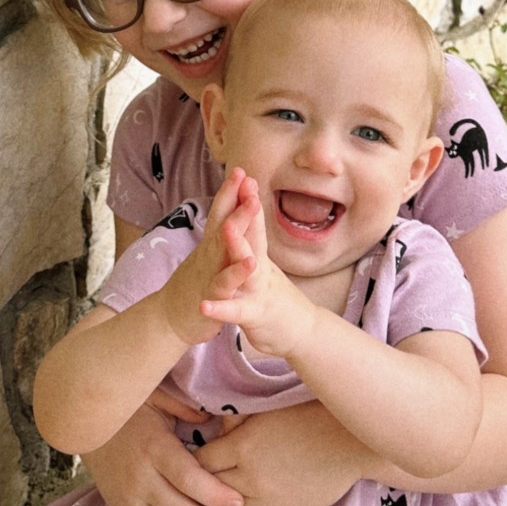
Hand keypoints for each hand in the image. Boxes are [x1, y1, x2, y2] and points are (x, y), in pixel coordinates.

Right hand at [83, 400, 256, 505]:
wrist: (86, 427)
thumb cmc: (130, 410)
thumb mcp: (157, 397)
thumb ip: (187, 407)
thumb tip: (217, 418)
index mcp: (154, 450)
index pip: (187, 478)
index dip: (214, 494)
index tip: (240, 503)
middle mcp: (141, 481)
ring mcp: (130, 503)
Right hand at [156, 166, 249, 347]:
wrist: (168, 318)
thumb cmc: (193, 283)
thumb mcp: (205, 254)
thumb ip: (217, 232)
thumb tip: (226, 209)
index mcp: (211, 244)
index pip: (221, 212)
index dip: (230, 191)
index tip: (242, 169)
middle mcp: (209, 254)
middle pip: (223, 223)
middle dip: (236, 200)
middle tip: (247, 177)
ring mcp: (209, 273)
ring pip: (224, 249)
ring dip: (237, 228)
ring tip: (251, 209)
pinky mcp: (212, 297)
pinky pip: (225, 284)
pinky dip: (235, 274)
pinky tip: (250, 263)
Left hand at [195, 401, 367, 505]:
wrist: (348, 440)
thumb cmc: (307, 416)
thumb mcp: (265, 410)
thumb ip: (236, 421)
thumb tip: (212, 427)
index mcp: (243, 446)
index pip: (200, 464)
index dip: (190, 466)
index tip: (186, 466)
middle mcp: (251, 477)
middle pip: (208, 496)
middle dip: (196, 496)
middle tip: (186, 497)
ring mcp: (270, 500)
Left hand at [198, 172, 319, 362]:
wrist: (302, 333)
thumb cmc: (276, 297)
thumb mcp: (264, 266)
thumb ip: (255, 242)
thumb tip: (249, 214)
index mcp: (260, 256)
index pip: (253, 223)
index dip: (247, 198)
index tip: (241, 172)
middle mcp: (261, 269)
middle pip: (253, 235)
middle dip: (247, 211)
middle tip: (243, 184)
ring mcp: (259, 290)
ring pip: (247, 268)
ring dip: (238, 247)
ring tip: (226, 228)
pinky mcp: (255, 315)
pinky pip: (235, 311)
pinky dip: (221, 309)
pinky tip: (204, 305)